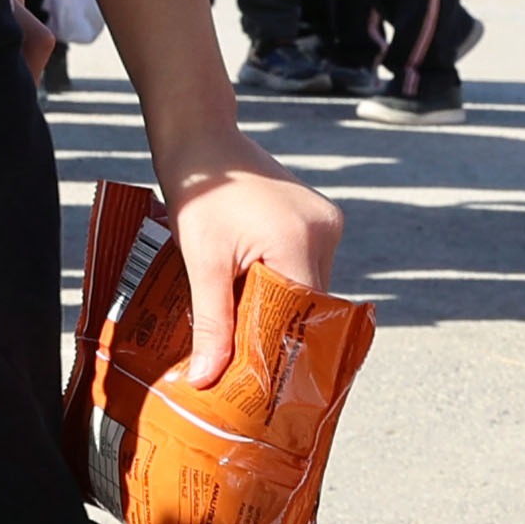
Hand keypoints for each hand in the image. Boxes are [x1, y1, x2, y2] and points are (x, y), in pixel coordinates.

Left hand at [149, 150, 344, 385]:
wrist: (202, 141)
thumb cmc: (199, 196)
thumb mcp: (201, 263)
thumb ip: (212, 323)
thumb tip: (208, 378)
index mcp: (301, 240)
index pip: (305, 316)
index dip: (283, 350)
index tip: (261, 381)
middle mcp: (325, 230)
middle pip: (309, 305)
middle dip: (277, 332)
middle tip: (246, 364)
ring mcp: (325, 221)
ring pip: (307, 287)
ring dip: (277, 307)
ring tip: (243, 328)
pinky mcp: (317, 217)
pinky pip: (305, 264)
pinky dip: (280, 282)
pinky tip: (251, 291)